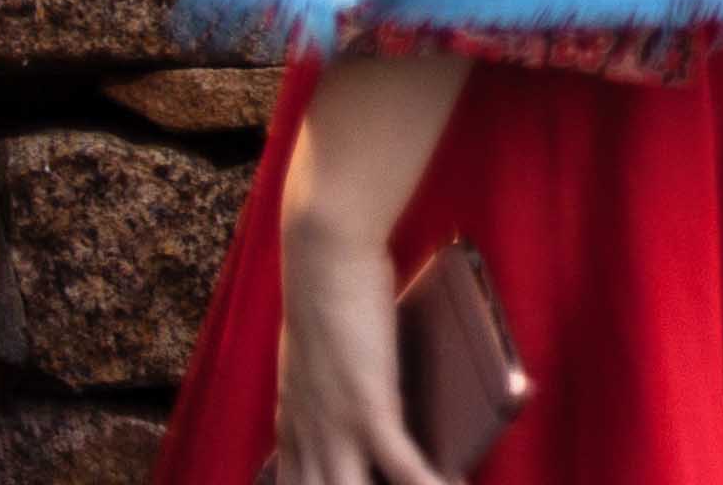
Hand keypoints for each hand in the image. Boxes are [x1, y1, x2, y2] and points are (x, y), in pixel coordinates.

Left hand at [269, 205, 452, 484]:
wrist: (325, 259)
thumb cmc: (326, 290)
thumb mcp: (316, 350)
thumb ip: (332, 381)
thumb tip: (370, 392)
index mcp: (291, 423)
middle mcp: (308, 437)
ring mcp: (337, 430)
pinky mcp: (371, 412)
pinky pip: (404, 468)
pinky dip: (431, 484)